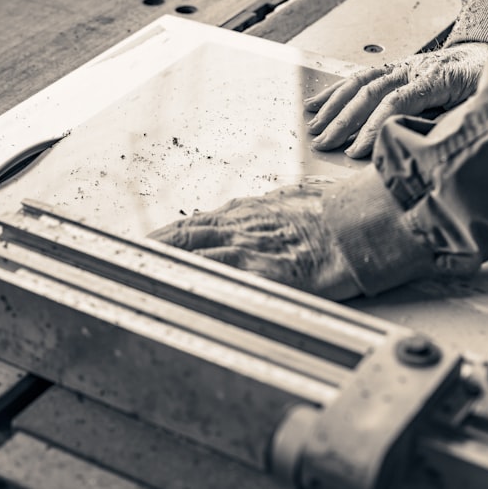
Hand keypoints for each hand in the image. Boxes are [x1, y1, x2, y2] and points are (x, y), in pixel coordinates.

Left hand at [148, 177, 360, 300]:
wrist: (359, 226)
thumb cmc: (336, 213)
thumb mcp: (300, 198)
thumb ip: (277, 204)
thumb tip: (272, 202)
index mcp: (250, 211)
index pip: (197, 222)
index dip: (169, 233)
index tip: (150, 241)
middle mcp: (242, 226)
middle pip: (185, 235)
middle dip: (154, 247)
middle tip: (128, 257)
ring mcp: (249, 249)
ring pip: (194, 254)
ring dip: (165, 264)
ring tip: (138, 275)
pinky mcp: (261, 274)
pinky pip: (218, 279)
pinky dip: (193, 283)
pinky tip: (174, 290)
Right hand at [304, 41, 487, 157]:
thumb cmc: (485, 86)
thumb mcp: (478, 106)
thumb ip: (449, 123)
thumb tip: (420, 146)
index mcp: (437, 78)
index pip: (396, 102)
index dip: (373, 127)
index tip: (356, 152)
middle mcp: (414, 68)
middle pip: (371, 93)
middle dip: (345, 121)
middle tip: (325, 144)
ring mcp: (401, 66)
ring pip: (360, 83)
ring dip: (334, 107)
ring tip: (315, 129)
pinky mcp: (393, 67)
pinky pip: (359, 77)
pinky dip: (336, 91)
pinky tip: (317, 103)